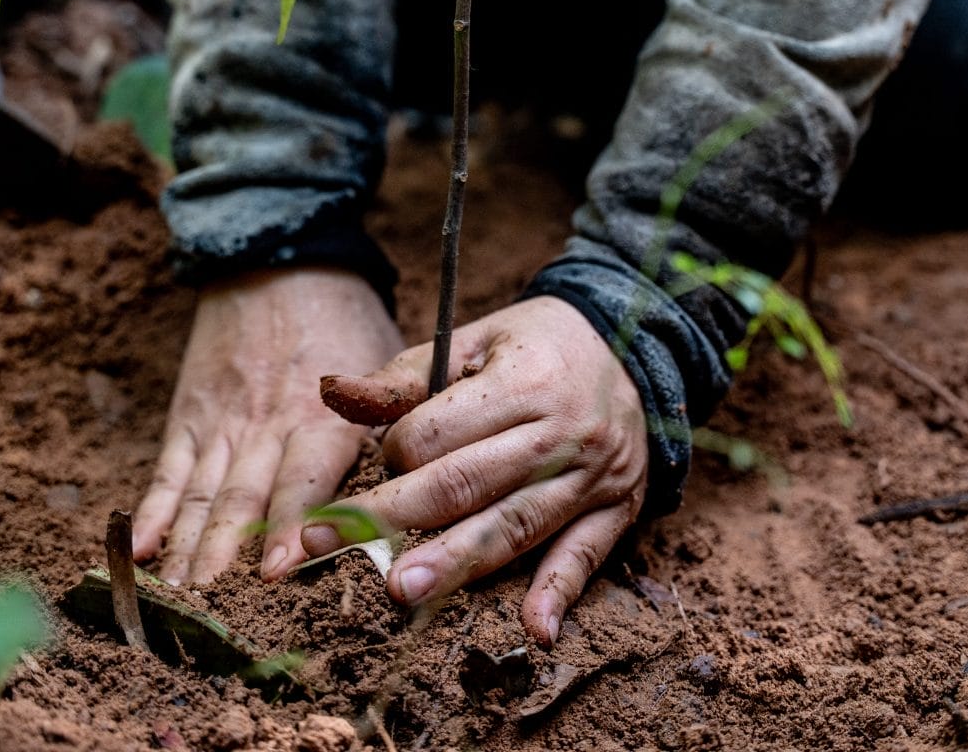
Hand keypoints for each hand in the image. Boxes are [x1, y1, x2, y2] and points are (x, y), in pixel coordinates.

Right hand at [132, 268, 402, 584]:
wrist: (274, 256)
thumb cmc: (343, 316)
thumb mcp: (383, 360)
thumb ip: (390, 422)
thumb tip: (413, 483)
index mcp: (319, 412)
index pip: (304, 479)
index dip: (289, 527)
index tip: (275, 574)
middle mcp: (265, 423)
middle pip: (243, 500)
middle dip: (228, 561)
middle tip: (216, 616)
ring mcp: (222, 422)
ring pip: (203, 495)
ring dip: (189, 551)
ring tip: (180, 602)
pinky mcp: (191, 415)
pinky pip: (170, 470)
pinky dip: (154, 511)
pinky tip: (142, 549)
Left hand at [305, 296, 647, 644]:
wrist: (635, 344)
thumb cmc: (540, 344)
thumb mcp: (477, 339)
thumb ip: (406, 375)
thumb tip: (332, 394)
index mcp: (523, 382)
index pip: (439, 433)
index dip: (396, 450)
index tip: (385, 455)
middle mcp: (560, 433)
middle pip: (467, 484)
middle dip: (397, 518)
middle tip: (337, 546)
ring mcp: (591, 477)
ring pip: (515, 527)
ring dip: (459, 563)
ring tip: (405, 592)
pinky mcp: (615, 509)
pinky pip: (586, 555)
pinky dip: (560, 592)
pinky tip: (535, 629)